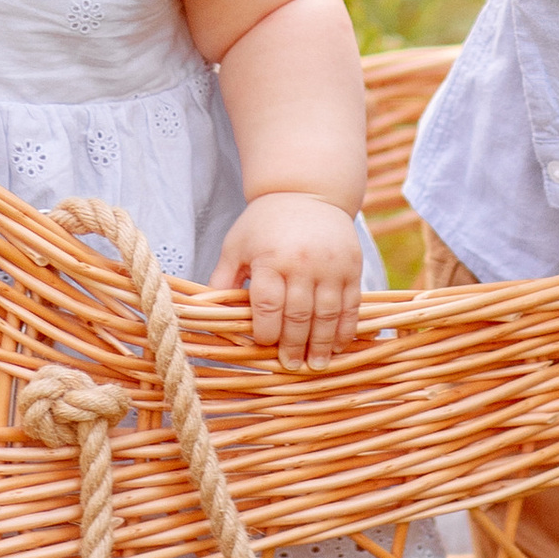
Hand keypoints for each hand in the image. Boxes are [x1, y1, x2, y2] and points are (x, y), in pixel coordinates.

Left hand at [211, 192, 363, 370]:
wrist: (306, 191)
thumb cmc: (264, 222)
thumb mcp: (237, 244)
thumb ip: (223, 278)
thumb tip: (206, 312)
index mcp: (270, 258)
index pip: (268, 305)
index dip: (266, 331)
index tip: (264, 344)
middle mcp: (302, 262)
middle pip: (298, 316)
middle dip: (293, 347)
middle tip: (290, 366)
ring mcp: (331, 265)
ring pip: (326, 315)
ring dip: (320, 345)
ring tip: (314, 365)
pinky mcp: (352, 266)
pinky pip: (350, 305)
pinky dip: (345, 329)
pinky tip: (337, 346)